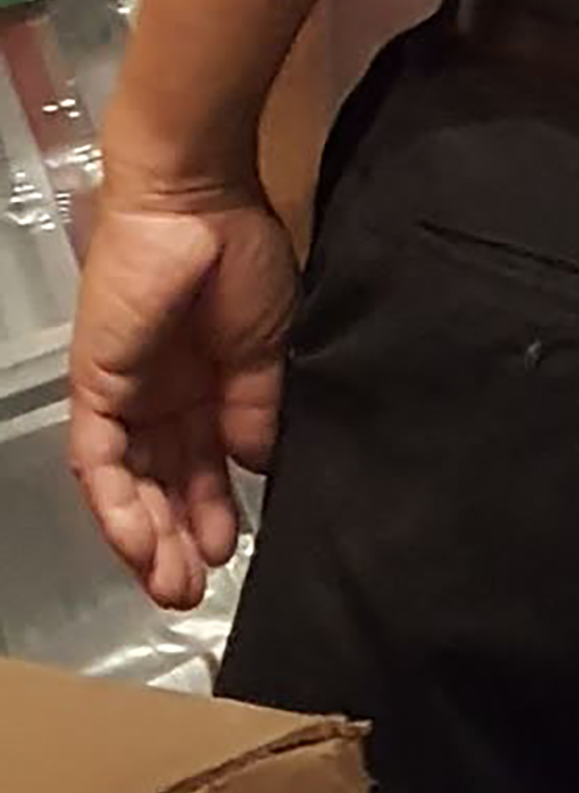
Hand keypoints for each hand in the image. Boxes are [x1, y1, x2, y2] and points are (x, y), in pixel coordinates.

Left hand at [68, 192, 296, 611]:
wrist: (199, 202)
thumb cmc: (243, 257)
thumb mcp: (269, 343)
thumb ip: (256, 407)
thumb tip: (255, 466)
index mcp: (209, 382)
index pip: (207, 463)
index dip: (218, 509)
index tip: (238, 550)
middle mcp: (163, 397)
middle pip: (165, 484)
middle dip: (179, 540)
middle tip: (196, 590)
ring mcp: (126, 396)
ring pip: (130, 487)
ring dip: (148, 539)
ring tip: (173, 585)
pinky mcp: (96, 392)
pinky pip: (100, 465)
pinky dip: (119, 508)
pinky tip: (142, 545)